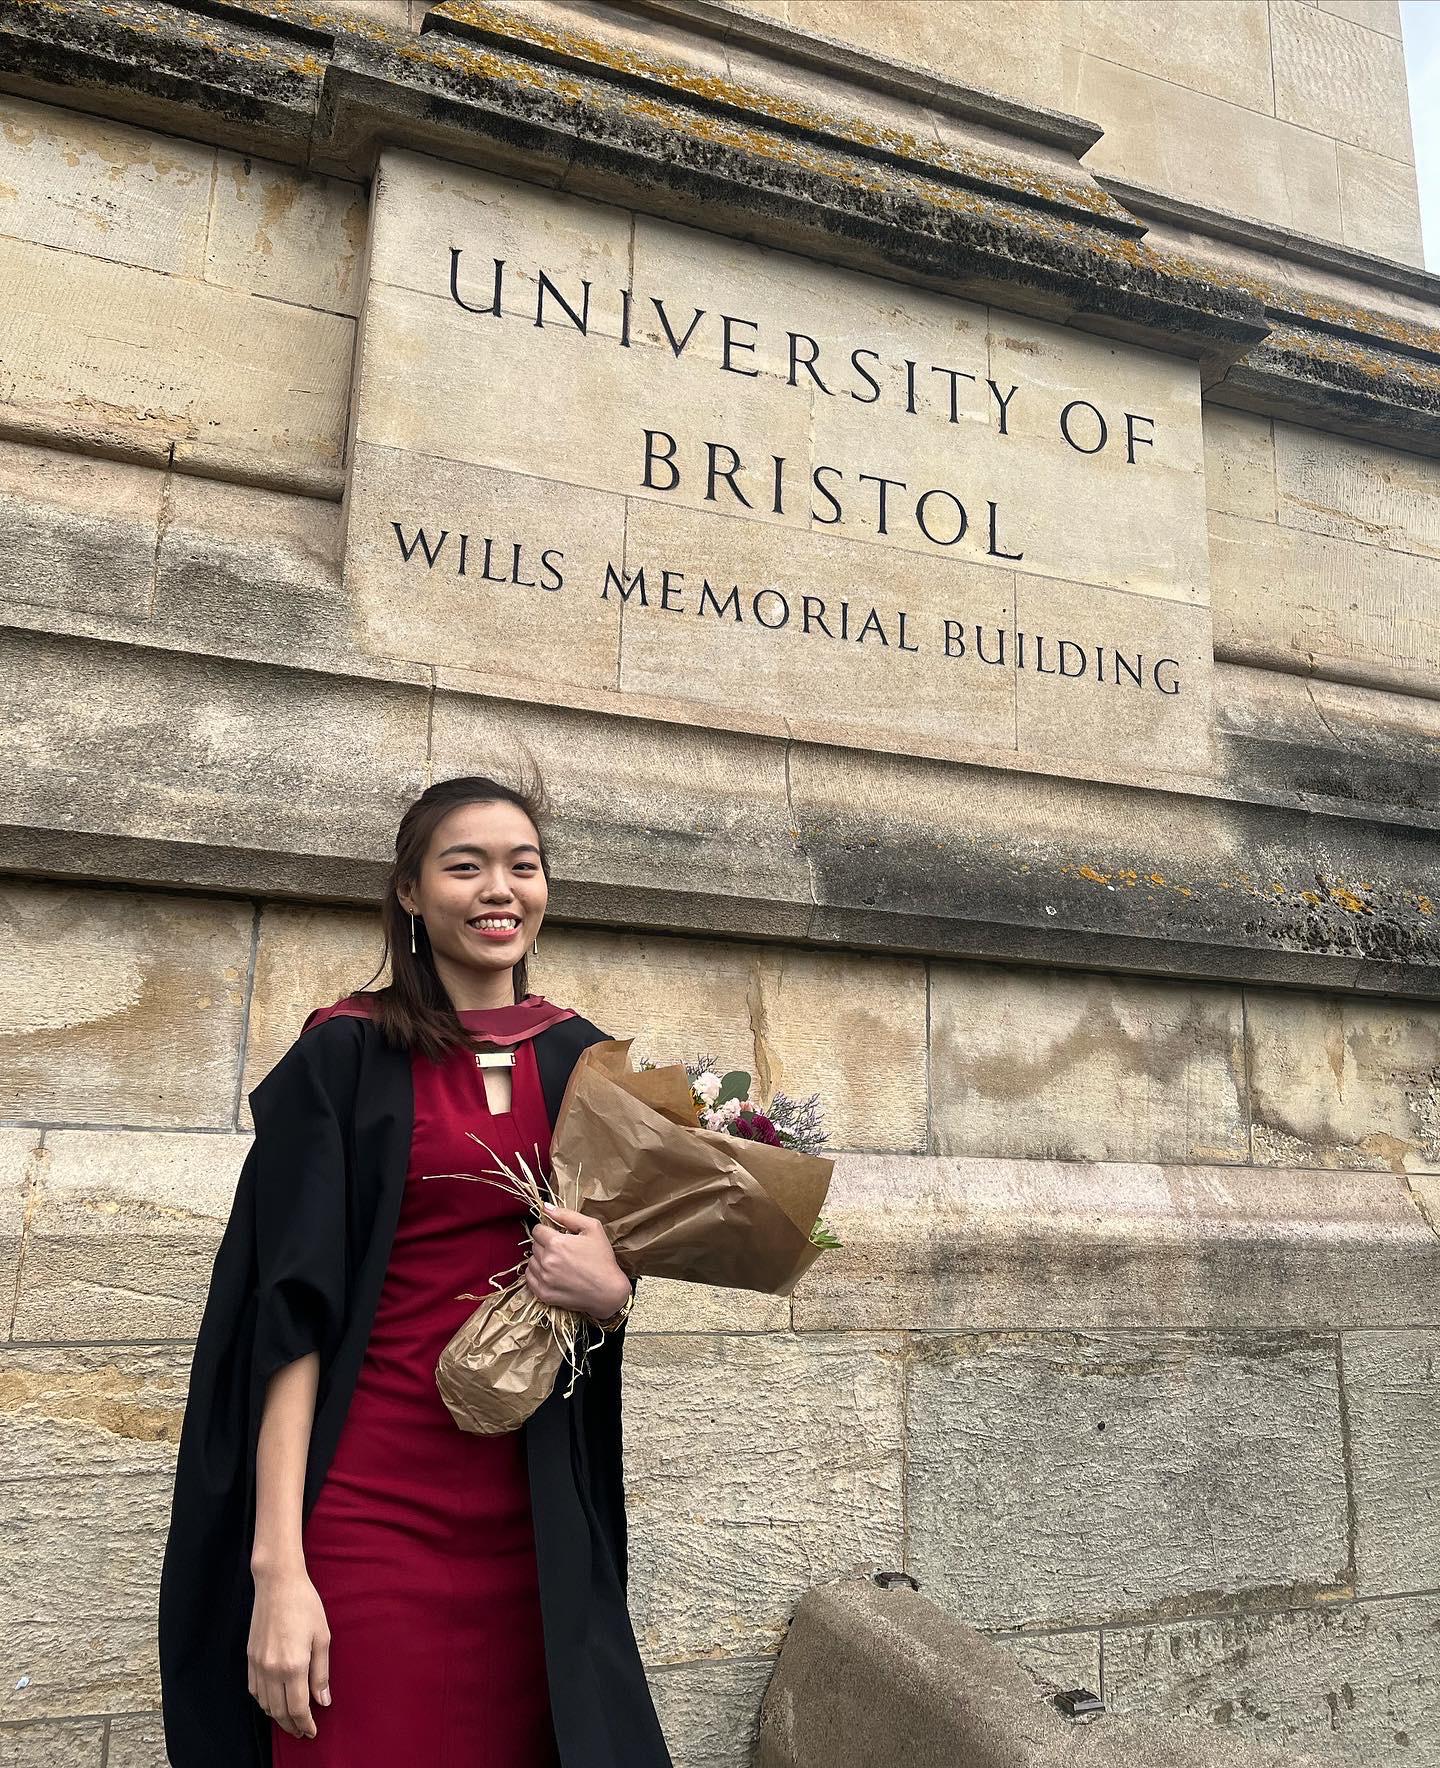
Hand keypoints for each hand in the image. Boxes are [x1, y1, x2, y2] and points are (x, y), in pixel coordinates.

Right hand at [248, 1563, 330, 1738]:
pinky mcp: (250, 1657)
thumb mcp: (322, 1637)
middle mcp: (272, 1669)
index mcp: (293, 1665)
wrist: (277, 1583)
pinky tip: (273, 1702)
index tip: (312, 1731)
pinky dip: (264, 1702)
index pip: (297, 1708)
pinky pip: (254, 1690)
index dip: (305, 1724)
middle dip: (292, 1725)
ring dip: (277, 1716)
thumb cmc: (305, 1605)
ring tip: (290, 1720)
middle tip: (302, 1731)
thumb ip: (321, 1673)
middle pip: (279, 1711)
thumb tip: (322, 1701)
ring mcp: (258, 1664)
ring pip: (265, 1704)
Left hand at [525, 1204, 630, 1321]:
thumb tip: (545, 1207)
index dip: (546, 1230)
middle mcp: (547, 1261)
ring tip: (557, 1262)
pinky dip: (536, 1273)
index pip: (537, 1230)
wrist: (608, 1291)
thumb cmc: (602, 1258)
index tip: (556, 1235)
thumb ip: (567, 1215)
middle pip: (534, 1245)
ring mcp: (544, 1279)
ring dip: (540, 1259)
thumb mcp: (592, 1228)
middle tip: (560, 1249)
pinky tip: (550, 1273)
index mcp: (556, 1243)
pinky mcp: (543, 1294)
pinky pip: (529, 1278)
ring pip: (531, 1261)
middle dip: (544, 1244)